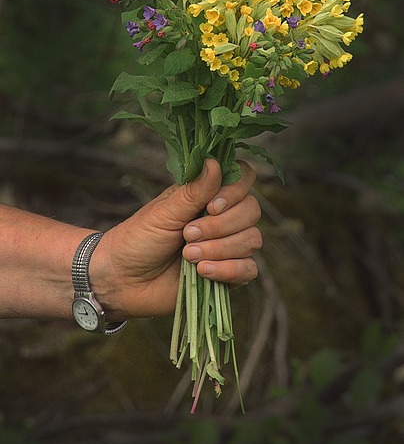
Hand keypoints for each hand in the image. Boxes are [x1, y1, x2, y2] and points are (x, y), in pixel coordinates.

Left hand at [93, 159, 261, 318]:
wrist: (122, 281)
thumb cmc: (138, 239)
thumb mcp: (164, 213)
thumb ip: (194, 192)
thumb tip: (215, 162)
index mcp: (207, 195)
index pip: (243, 179)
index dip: (235, 190)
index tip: (211, 206)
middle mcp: (222, 217)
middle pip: (251, 210)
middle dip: (221, 225)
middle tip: (187, 234)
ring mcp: (227, 246)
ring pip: (252, 240)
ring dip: (220, 249)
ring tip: (187, 255)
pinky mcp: (228, 274)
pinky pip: (249, 270)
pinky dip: (228, 270)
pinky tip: (202, 272)